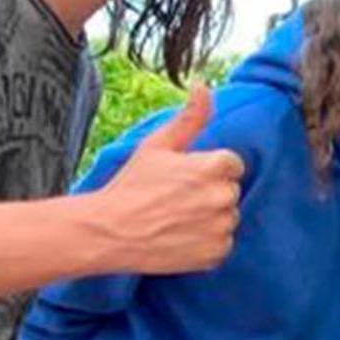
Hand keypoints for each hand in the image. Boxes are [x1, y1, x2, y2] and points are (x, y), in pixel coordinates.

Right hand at [90, 84, 242, 273]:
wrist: (109, 231)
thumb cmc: (131, 185)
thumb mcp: (157, 145)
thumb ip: (189, 117)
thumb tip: (204, 85)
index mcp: (214, 167)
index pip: (231, 164)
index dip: (207, 169)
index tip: (183, 178)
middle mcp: (223, 197)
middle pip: (230, 191)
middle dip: (209, 192)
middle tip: (175, 199)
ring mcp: (221, 227)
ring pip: (228, 217)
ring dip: (210, 218)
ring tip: (177, 218)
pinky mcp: (216, 253)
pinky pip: (223, 243)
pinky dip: (207, 242)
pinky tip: (181, 237)